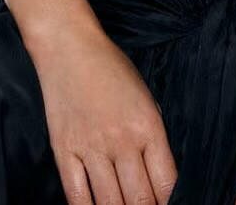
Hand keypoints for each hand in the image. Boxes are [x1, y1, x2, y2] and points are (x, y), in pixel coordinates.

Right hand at [32, 20, 177, 204]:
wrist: (69, 46)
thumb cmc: (111, 67)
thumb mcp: (145, 94)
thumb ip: (153, 134)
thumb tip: (160, 176)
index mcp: (148, 125)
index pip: (166, 183)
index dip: (170, 204)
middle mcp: (121, 141)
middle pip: (139, 200)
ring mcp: (91, 148)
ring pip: (110, 204)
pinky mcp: (64, 151)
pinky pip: (77, 197)